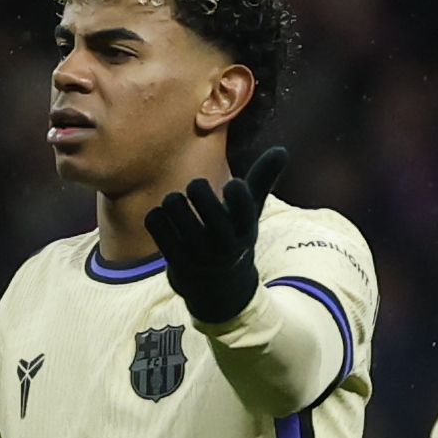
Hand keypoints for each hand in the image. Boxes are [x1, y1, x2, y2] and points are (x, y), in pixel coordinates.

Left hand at [141, 143, 287, 324]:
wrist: (217, 288)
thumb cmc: (234, 234)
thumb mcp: (251, 211)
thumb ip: (264, 178)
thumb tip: (282, 150)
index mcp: (244, 227)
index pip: (241, 199)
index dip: (233, 189)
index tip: (230, 188)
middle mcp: (223, 241)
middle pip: (199, 193)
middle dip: (197, 186)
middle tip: (196, 190)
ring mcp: (197, 253)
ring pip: (173, 204)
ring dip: (172, 200)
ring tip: (176, 204)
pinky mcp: (174, 259)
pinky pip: (155, 222)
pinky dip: (156, 216)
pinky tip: (164, 220)